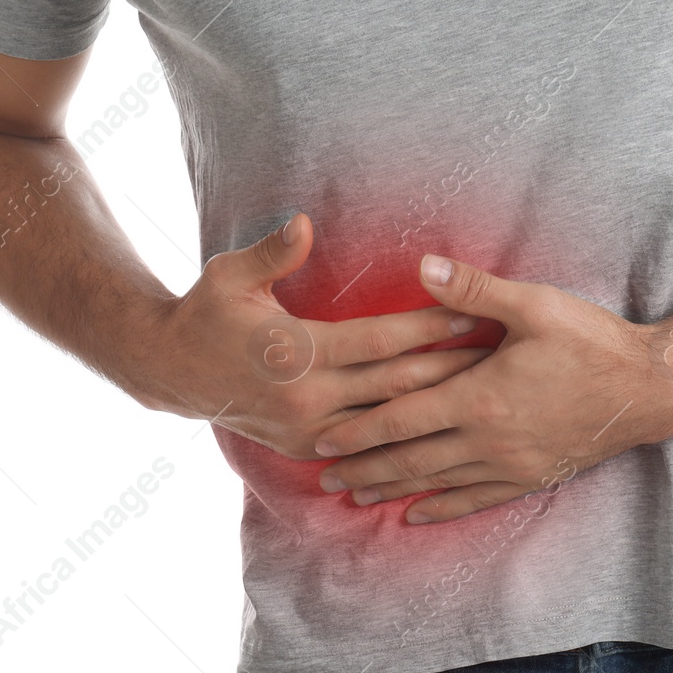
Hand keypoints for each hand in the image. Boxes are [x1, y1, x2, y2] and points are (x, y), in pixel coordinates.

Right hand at [132, 215, 494, 459]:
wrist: (172, 372)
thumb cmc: (207, 312)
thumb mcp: (230, 274)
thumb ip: (274, 252)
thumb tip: (304, 223)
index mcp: (295, 352)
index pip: (378, 340)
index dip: (427, 327)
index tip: (470, 313)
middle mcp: (306, 398)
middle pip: (396, 385)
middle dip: (451, 370)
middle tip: (501, 355)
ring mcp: (307, 431)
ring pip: (389, 422)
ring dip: (438, 408)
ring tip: (488, 392)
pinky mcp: (306, 449)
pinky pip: (368, 448)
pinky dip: (407, 439)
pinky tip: (444, 430)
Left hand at [312, 254, 672, 522]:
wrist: (650, 388)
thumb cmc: (592, 340)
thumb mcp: (533, 304)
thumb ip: (473, 289)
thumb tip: (422, 266)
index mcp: (481, 396)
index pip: (404, 418)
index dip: (359, 430)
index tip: (321, 437)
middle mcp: (488, 439)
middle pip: (410, 460)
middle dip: (363, 467)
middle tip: (321, 474)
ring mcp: (510, 463)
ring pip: (437, 484)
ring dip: (392, 491)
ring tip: (354, 497)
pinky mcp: (531, 476)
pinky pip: (477, 499)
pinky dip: (443, 509)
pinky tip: (418, 515)